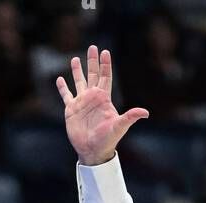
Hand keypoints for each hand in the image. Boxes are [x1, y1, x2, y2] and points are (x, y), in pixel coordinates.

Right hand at [57, 45, 148, 165]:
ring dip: (77, 71)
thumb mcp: (120, 126)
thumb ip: (130, 117)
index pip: (105, 77)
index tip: (105, 52)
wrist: (93, 151)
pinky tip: (60, 79)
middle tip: (93, 47)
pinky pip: (66, 95)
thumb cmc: (108, 140)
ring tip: (76, 59)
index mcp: (104, 99)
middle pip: (93, 75)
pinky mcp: (71, 110)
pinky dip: (63, 87)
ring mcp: (82, 103)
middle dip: (93, 62)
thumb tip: (145, 113)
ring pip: (79, 82)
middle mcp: (93, 98)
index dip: (105, 65)